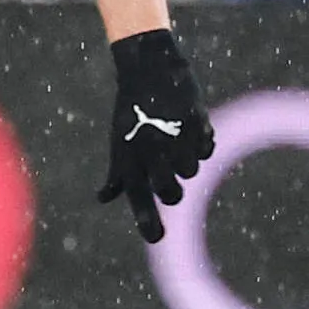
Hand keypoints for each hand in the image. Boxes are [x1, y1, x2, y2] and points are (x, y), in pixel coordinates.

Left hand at [97, 29, 214, 242]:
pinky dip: (201, 143)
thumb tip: (103, 198)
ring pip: (191, 172)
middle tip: (172, 181)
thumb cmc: (132, 112)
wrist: (149, 70)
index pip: (137, 198)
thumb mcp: (119, 142)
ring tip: (175, 141)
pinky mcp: (195, 123)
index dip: (146, 221)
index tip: (156, 238)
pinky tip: (190, 128)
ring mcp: (173, 138)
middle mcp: (149, 151)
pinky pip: (206, 150)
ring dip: (187, 162)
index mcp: (128, 158)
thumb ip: (117, 175)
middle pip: (171, 193)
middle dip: (174, 193)